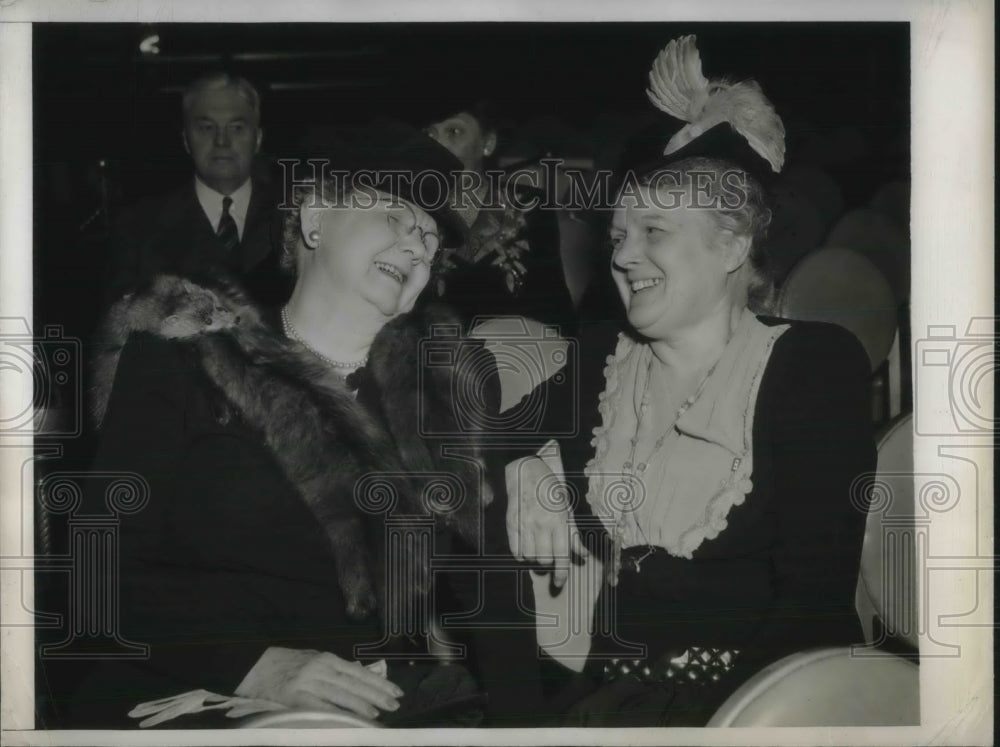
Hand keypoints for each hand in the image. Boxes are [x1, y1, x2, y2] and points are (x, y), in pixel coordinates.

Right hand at [235, 647, 402, 719]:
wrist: (255, 665)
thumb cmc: (289, 665)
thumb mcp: (315, 660)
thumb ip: (336, 670)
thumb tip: (362, 679)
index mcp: (328, 659)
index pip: (359, 673)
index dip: (378, 683)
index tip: (396, 691)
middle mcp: (320, 668)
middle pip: (354, 683)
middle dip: (376, 694)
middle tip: (395, 704)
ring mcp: (307, 682)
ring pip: (340, 694)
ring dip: (361, 705)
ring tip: (378, 713)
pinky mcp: (294, 696)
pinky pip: (318, 706)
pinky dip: (334, 713)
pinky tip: (346, 720)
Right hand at [505, 455, 587, 587]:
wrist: (526, 471)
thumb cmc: (550, 491)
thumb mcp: (567, 509)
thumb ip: (573, 534)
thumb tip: (582, 555)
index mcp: (560, 521)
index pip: (562, 555)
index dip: (561, 573)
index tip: (559, 583)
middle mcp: (542, 525)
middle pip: (544, 560)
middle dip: (547, 563)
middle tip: (549, 556)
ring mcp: (525, 524)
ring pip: (529, 557)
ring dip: (534, 558)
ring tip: (537, 549)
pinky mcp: (511, 523)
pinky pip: (516, 550)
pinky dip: (521, 554)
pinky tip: (526, 546)